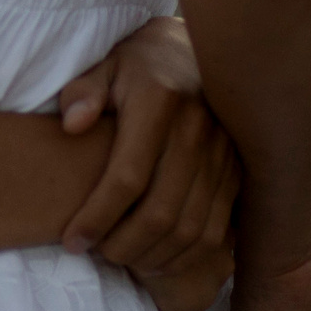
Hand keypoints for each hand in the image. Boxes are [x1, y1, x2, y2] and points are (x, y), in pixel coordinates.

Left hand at [58, 17, 240, 310]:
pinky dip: (185, 255)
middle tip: (96, 253)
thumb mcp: (106, 64)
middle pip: (160, 212)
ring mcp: (223, 155)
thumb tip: (72, 125)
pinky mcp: (238, 173)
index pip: (127, 177)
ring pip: (190, 229)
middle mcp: (197, 131)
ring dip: (153, 255)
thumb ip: (85, 91)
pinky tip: (155, 257)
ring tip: (121, 258)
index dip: (98, 216)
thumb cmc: (139, 64)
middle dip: (123, 244)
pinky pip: (215, 229)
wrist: (199, 53)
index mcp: (159, 101)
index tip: (72, 240)